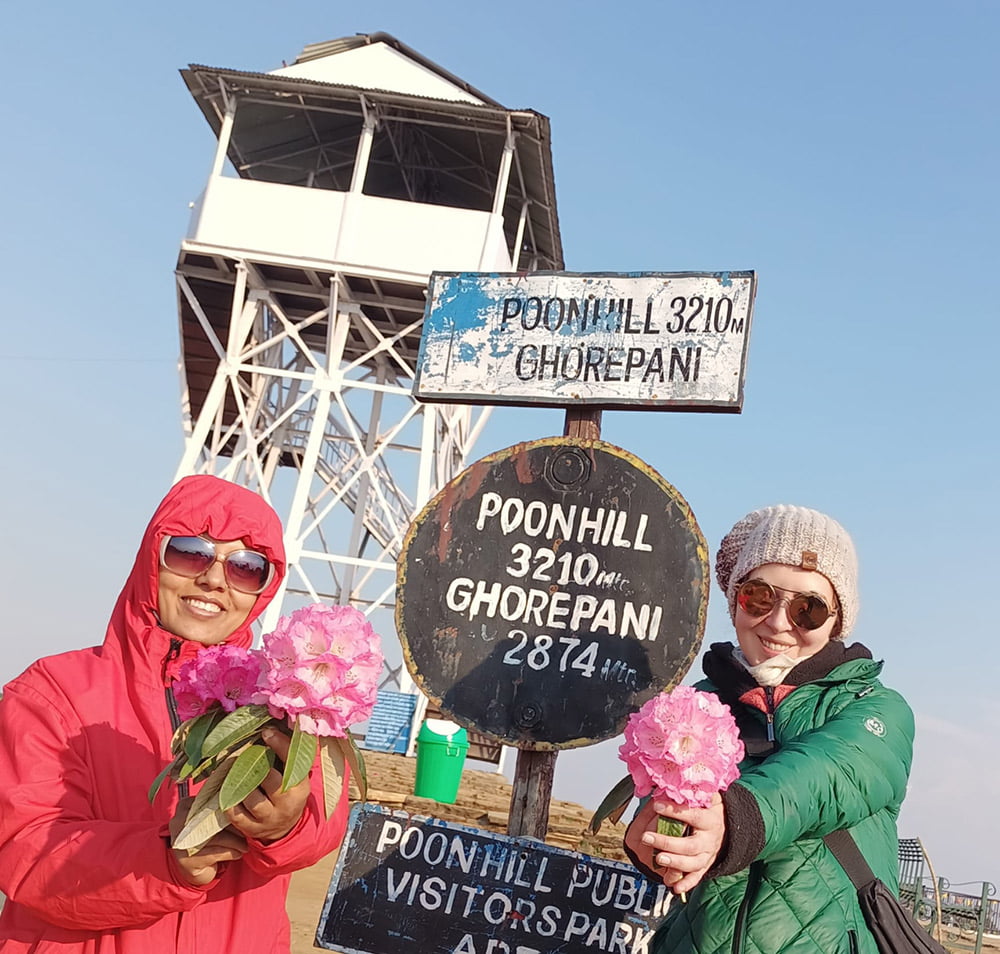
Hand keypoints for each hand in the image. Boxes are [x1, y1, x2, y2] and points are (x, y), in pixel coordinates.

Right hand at [169, 797, 247, 885]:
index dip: (230, 809)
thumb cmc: (206, 839)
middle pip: (216, 820)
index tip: (244, 814)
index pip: (213, 803)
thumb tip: (245, 802)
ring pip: (218, 838)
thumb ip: (221, 810)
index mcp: (185, 806)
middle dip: (235, 827)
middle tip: (248, 831)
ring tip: (245, 845)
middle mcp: (179, 822)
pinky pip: (217, 853)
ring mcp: (182, 842)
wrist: (193, 869)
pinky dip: (231, 853)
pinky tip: (238, 853)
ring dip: (237, 842)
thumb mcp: (212, 821)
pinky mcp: (187, 860)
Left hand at [224, 727, 310, 842]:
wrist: (284, 827)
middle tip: (245, 753)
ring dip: (239, 782)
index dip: (279, 745)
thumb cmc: (287, 792)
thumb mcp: (295, 776)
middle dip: (255, 763)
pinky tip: (229, 790)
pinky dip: (229, 799)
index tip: (266, 732)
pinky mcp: (250, 829)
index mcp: (300, 788)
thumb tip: (272, 727)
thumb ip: (288, 756)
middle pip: (269, 779)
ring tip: (235, 771)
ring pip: (249, 796)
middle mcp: (286, 804)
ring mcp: (268, 819)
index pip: (292, 763)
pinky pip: (235, 812)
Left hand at [629, 794, 725, 894]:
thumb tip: (669, 782)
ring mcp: (708, 854)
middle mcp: (709, 839)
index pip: (693, 815)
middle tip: (647, 837)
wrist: (730, 825)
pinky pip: (697, 877)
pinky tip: (674, 887)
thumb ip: (691, 790)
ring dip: (675, 863)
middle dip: (668, 843)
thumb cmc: (709, 807)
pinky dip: (686, 883)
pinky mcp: (706, 865)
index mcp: (709, 819)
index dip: (674, 810)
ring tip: (657, 858)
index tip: (656, 805)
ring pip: (693, 863)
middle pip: (691, 845)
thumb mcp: (706, 795)